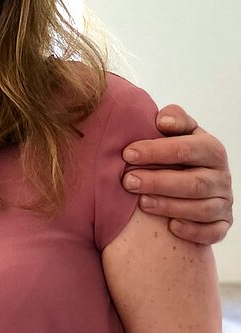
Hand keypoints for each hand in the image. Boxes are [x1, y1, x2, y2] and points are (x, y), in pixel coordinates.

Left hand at [122, 104, 231, 244]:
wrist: (190, 174)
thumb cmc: (176, 149)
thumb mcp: (178, 130)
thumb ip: (173, 118)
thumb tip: (163, 121)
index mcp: (211, 149)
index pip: (186, 149)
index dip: (156, 151)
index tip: (127, 153)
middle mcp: (221, 177)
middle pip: (194, 182)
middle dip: (158, 182)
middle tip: (128, 181)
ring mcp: (223, 202)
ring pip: (202, 208)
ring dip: (170, 206)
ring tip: (142, 202)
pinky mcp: (222, 224)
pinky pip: (213, 232)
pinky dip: (194, 231)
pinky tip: (172, 227)